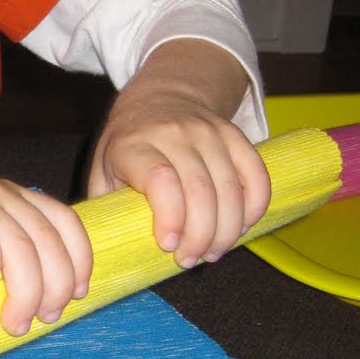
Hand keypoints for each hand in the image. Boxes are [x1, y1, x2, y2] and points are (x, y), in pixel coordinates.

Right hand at [0, 176, 92, 336]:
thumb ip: (11, 264)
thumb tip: (52, 304)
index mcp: (13, 198)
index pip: (65, 222)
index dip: (79, 260)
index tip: (76, 296)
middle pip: (47, 238)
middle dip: (54, 285)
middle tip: (44, 319)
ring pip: (19, 243)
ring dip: (25, 289)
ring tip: (15, 321)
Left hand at [87, 42, 270, 266]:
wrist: (159, 99)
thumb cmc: (127, 146)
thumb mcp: (102, 169)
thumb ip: (105, 206)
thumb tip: (105, 249)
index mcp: (135, 144)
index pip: (160, 179)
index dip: (170, 216)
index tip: (168, 246)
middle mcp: (174, 133)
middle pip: (199, 189)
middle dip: (200, 235)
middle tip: (191, 259)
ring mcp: (209, 132)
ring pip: (230, 187)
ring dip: (227, 229)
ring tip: (214, 251)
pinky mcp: (236, 135)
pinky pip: (256, 175)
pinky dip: (254, 208)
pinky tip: (240, 228)